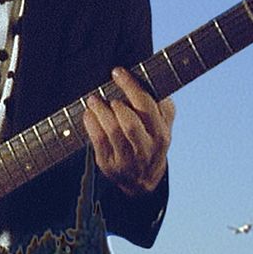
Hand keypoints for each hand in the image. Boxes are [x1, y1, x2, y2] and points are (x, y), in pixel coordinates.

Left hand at [82, 67, 174, 196]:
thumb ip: (163, 107)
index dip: (131, 86)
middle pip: (130, 122)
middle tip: (105, 91)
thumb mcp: (163, 127)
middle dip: (116, 103)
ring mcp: (127, 159)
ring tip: (93, 100)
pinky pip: (98, 141)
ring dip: (100, 111)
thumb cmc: (151, 143)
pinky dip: (91, 124)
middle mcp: (146, 149)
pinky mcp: (110, 165)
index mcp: (161, 134)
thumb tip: (154, 80)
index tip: (117, 72)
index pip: (147, 106)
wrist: (143, 181)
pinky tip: (89, 114)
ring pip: (112, 131)